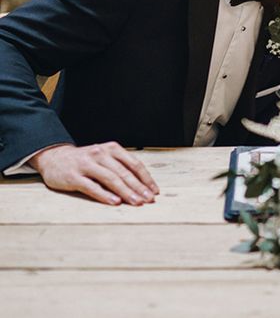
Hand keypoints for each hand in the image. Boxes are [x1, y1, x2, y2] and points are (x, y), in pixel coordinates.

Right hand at [30, 142, 159, 205]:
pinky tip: (116, 202)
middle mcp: (101, 154)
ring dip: (126, 192)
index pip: (134, 163)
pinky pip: (92, 187)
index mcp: (112, 148)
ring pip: (110, 179)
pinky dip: (105, 195)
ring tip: (136, 202)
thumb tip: (141, 185)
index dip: (146, 178)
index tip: (154, 191)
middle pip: (124, 172)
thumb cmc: (85, 160)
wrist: (54, 158)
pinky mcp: (74, 177)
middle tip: (149, 199)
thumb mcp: (105, 157)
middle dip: (139, 187)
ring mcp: (87, 164)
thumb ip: (120, 167)